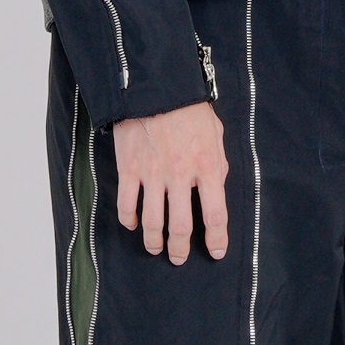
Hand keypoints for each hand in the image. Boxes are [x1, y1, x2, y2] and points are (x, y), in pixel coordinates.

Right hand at [112, 100, 229, 263]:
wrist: (154, 87)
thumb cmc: (189, 109)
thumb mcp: (216, 134)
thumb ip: (218, 163)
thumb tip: (217, 187)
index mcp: (207, 166)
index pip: (216, 214)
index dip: (217, 239)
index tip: (216, 252)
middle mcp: (180, 175)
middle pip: (181, 226)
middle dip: (181, 249)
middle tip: (179, 257)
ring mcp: (152, 174)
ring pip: (152, 222)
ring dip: (154, 241)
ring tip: (156, 248)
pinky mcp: (129, 169)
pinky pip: (126, 204)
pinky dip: (129, 220)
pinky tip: (133, 224)